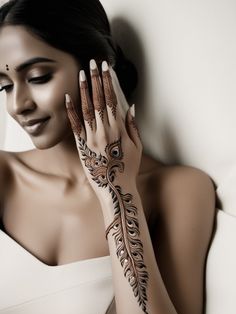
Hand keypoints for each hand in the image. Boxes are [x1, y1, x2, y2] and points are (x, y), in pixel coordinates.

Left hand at [65, 59, 141, 204]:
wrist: (115, 188)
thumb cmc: (128, 168)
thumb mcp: (137, 147)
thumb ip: (133, 126)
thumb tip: (131, 106)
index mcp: (119, 129)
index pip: (112, 99)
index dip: (109, 82)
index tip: (106, 68)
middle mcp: (104, 130)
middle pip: (99, 100)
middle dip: (96, 79)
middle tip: (93, 62)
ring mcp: (92, 138)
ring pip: (87, 109)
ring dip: (85, 90)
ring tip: (83, 73)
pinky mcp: (82, 146)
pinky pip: (75, 126)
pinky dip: (71, 111)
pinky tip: (68, 97)